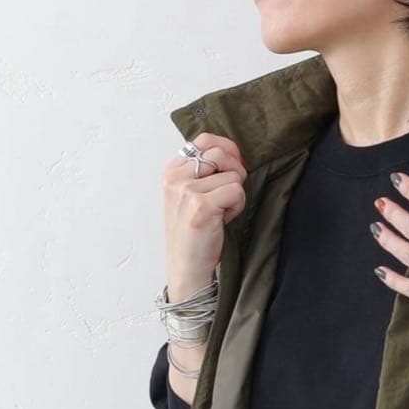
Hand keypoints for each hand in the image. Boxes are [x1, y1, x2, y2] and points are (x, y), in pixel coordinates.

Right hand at [162, 132, 248, 301]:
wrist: (187, 268)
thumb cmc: (194, 235)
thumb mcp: (190, 197)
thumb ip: (204, 173)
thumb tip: (235, 153)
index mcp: (171, 172)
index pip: (204, 140)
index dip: (226, 149)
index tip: (233, 166)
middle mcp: (175, 178)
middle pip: (220, 153)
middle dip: (235, 173)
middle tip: (229, 196)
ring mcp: (186, 191)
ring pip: (232, 174)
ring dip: (235, 195)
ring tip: (221, 212)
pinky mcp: (201, 206)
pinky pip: (236, 191)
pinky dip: (237, 206)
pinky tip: (223, 220)